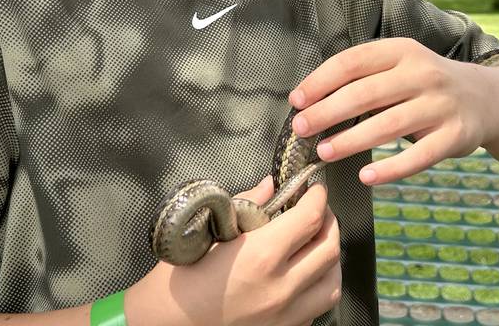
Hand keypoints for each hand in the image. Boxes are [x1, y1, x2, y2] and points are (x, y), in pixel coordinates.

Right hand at [124, 176, 341, 325]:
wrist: (165, 324)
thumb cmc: (182, 275)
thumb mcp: (210, 231)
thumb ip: (247, 205)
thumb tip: (271, 186)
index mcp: (262, 256)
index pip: (309, 218)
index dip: (318, 196)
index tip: (314, 186)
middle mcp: (282, 288)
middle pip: (329, 248)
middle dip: (329, 221)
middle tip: (318, 208)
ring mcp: (286, 316)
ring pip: (332, 283)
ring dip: (330, 257)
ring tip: (317, 241)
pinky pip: (318, 308)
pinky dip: (320, 285)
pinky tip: (305, 273)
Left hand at [288, 38, 494, 185]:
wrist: (486, 99)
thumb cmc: (424, 84)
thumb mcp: (399, 66)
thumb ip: (364, 78)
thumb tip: (311, 101)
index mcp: (401, 51)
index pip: (352, 62)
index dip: (321, 81)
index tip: (297, 100)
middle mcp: (422, 73)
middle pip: (366, 93)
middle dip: (328, 111)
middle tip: (301, 129)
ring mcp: (440, 105)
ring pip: (388, 124)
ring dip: (351, 141)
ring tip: (324, 153)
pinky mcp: (455, 136)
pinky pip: (419, 156)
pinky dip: (391, 168)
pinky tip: (366, 177)